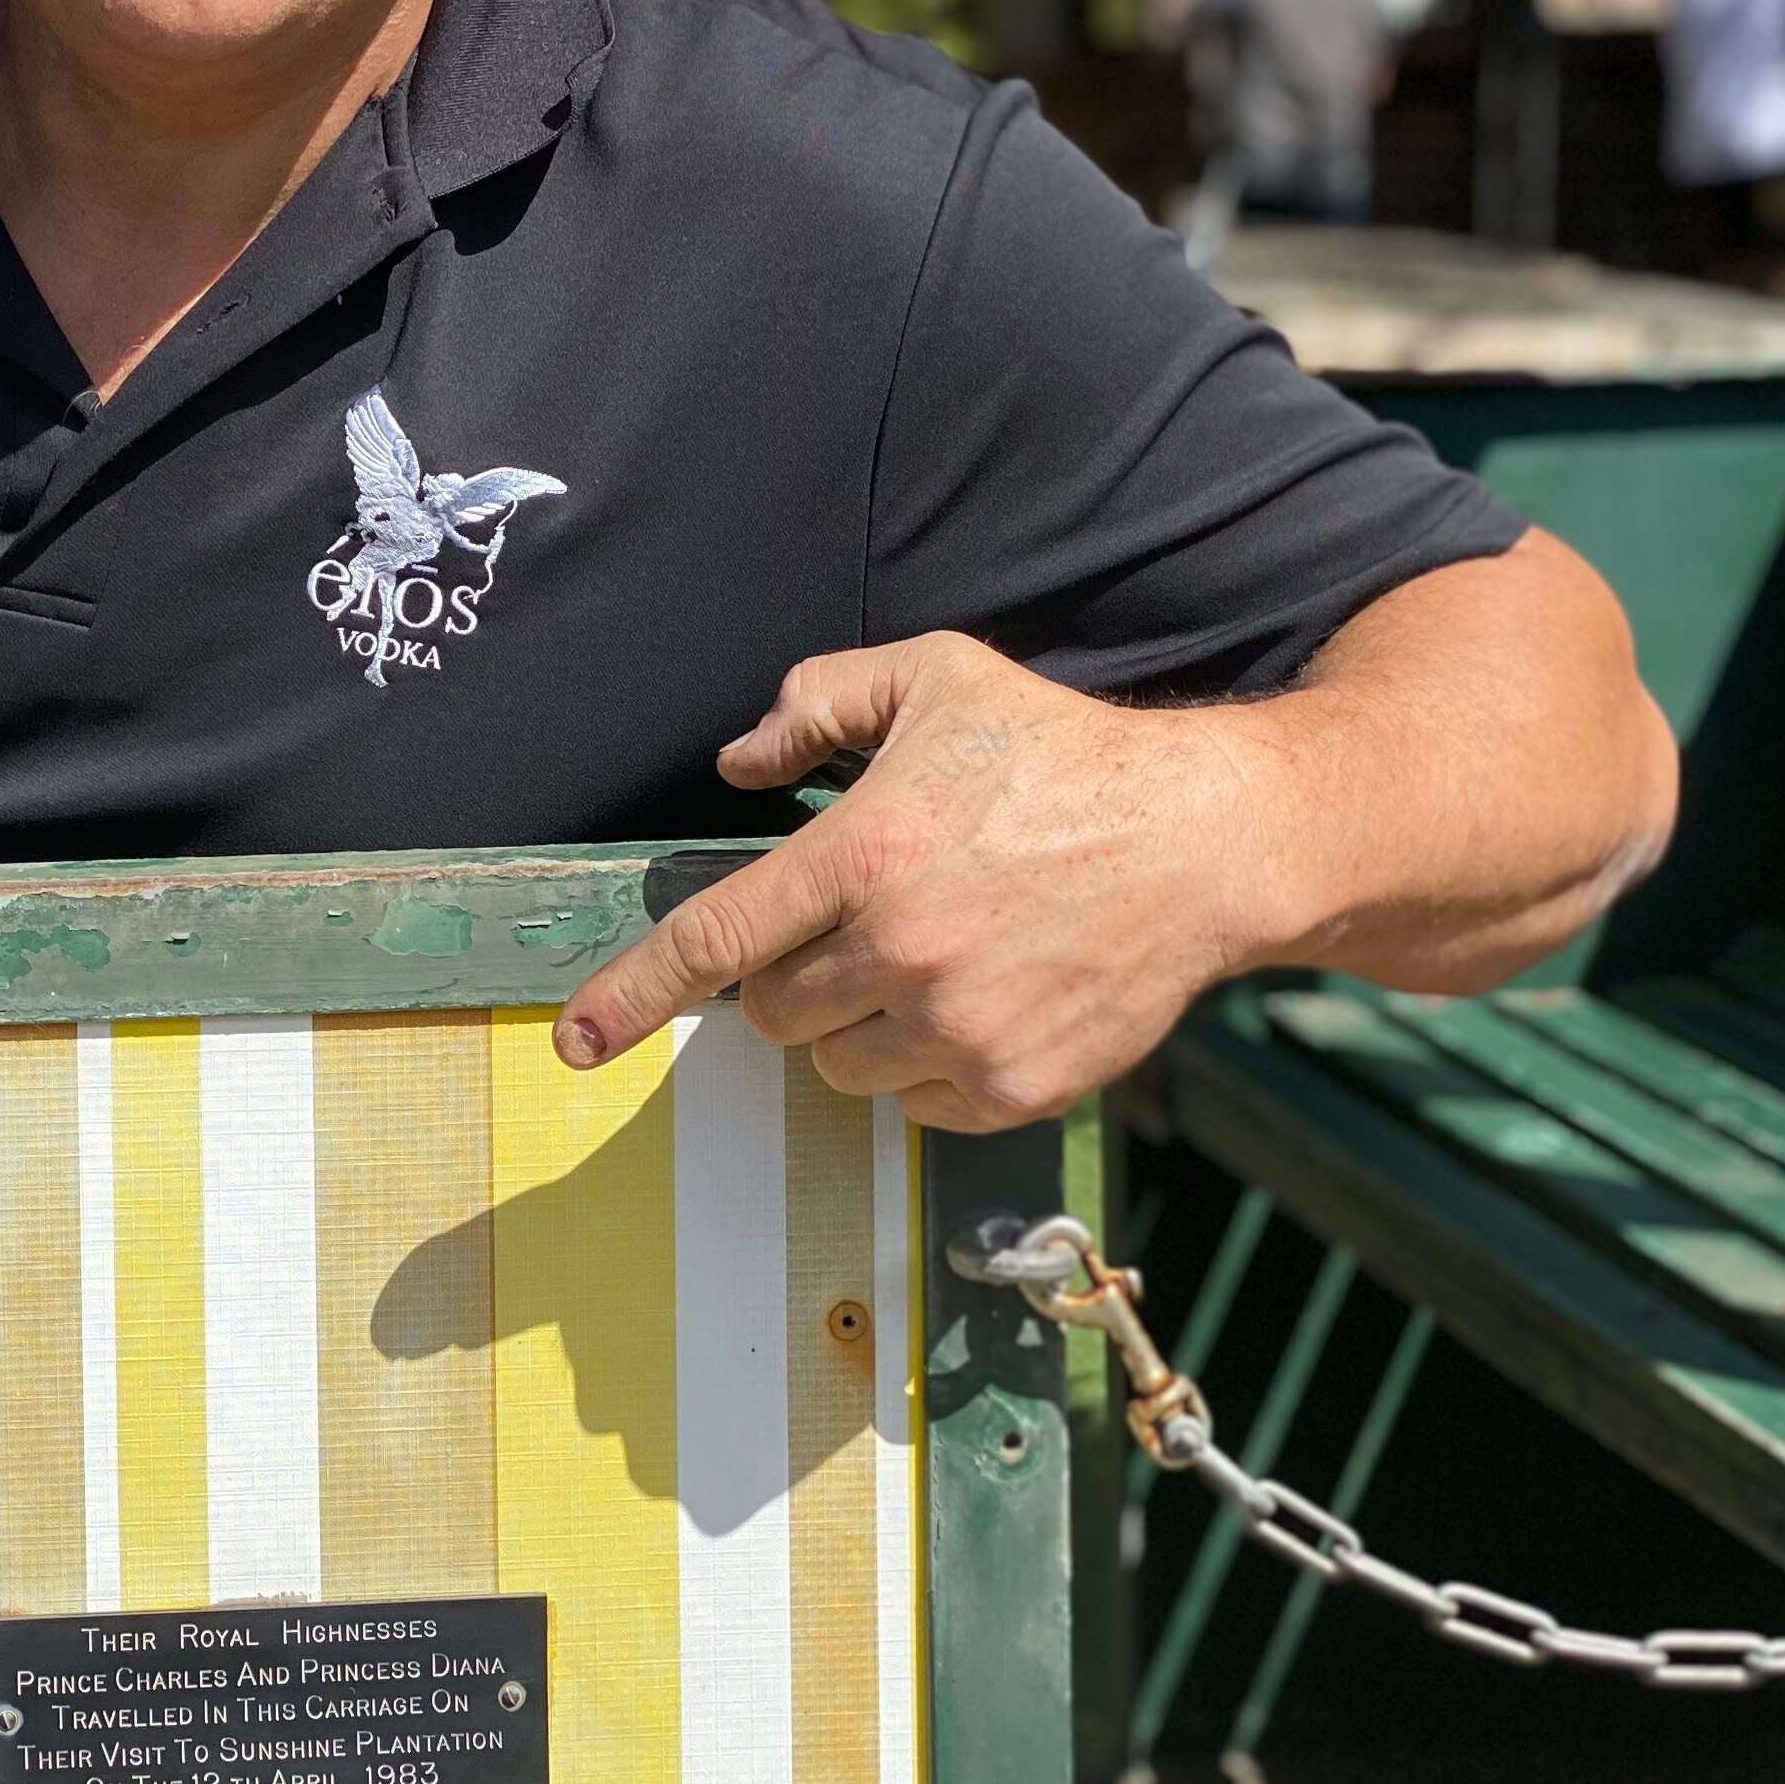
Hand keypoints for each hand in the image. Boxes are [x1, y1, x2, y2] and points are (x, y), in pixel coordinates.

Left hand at [554, 635, 1286, 1129]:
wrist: (1207, 840)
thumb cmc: (1061, 752)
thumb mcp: (933, 679)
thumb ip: (818, 702)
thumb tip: (736, 763)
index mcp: (865, 856)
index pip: (716, 940)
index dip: (632, 994)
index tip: (578, 1039)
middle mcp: (903, 953)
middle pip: (773, 1013)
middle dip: (794, 977)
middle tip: (865, 924)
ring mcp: (961, 1029)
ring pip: (838, 1068)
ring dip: (858, 1025)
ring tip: (934, 955)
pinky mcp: (1013, 1085)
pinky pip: (913, 1104)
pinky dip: (924, 1066)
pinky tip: (981, 996)